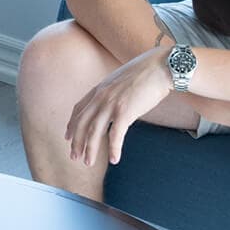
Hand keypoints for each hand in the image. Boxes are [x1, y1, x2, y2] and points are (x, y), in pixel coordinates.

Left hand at [67, 45, 172, 166]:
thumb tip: (113, 102)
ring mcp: (112, 104)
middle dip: (76, 142)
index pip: (78, 110)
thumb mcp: (121, 80)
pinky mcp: (125, 112)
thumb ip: (113, 91)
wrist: (161, 67)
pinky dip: (113, 149)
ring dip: (89, 149)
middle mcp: (101, 97)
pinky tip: (114, 160)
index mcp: (99, 89)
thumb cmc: (146, 73)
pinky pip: (115, 135)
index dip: (72, 125)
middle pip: (81, 123)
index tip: (68, 137)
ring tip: (88, 163)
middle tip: (74, 157)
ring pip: (94, 132)